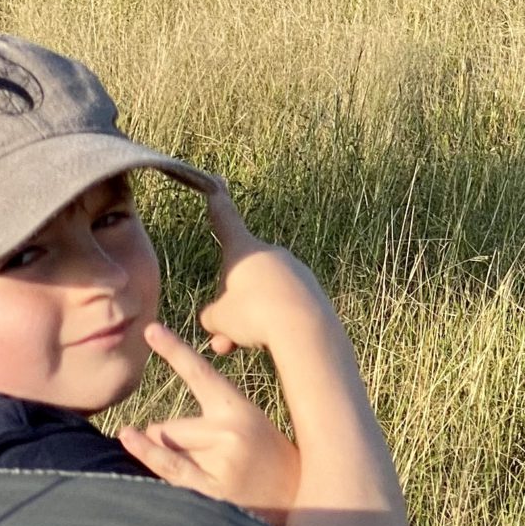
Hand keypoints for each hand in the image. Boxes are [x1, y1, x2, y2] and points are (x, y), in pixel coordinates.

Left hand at [119, 321, 300, 525]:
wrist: (300, 504)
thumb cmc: (269, 464)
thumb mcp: (251, 430)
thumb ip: (207, 424)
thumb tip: (147, 429)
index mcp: (241, 411)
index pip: (202, 374)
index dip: (175, 349)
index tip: (150, 328)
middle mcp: (230, 432)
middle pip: (169, 425)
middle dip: (169, 440)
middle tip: (203, 459)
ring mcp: (220, 461)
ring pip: (166, 445)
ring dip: (167, 456)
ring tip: (203, 471)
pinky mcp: (212, 489)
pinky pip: (168, 466)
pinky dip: (146, 453)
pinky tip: (129, 438)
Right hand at [189, 182, 334, 360]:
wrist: (305, 329)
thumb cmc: (254, 315)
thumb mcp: (219, 318)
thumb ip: (213, 315)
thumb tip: (220, 319)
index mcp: (245, 250)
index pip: (226, 221)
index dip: (218, 203)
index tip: (218, 181)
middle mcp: (271, 254)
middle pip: (240, 277)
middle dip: (229, 305)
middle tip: (223, 334)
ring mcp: (294, 271)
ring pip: (260, 297)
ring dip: (246, 322)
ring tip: (239, 344)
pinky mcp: (311, 291)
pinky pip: (282, 306)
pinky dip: (271, 324)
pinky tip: (269, 341)